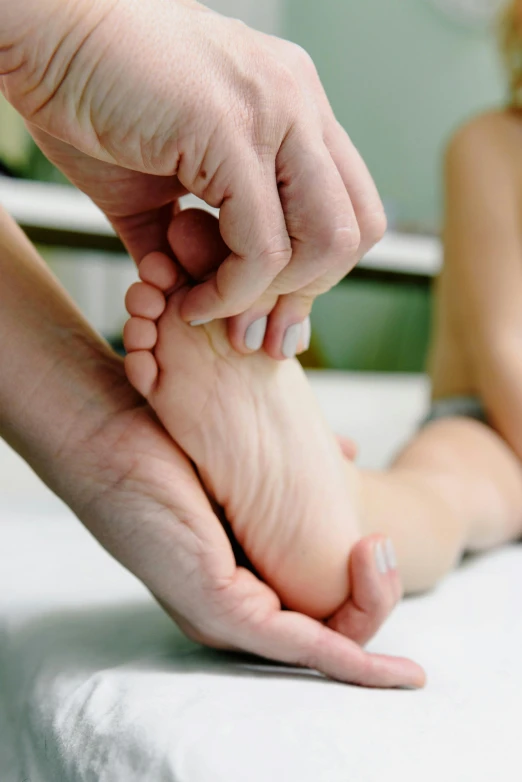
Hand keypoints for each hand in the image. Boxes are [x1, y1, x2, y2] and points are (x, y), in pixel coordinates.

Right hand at [2, 0, 384, 357]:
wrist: (40, 38)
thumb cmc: (94, 101)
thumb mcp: (161, 185)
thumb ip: (197, 240)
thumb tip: (208, 299)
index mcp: (294, 108)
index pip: (351, 209)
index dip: (319, 277)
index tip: (270, 318)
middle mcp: (298, 102)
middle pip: (356, 230)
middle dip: (306, 296)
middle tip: (251, 328)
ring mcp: (272, 109)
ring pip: (324, 241)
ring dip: (268, 299)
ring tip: (211, 310)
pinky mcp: (230, 130)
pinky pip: (260, 246)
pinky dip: (230, 294)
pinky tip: (192, 300)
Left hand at [72, 398, 422, 687]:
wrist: (106, 426)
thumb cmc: (172, 437)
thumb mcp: (256, 463)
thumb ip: (301, 469)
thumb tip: (349, 449)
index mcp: (239, 576)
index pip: (319, 605)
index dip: (364, 588)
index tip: (382, 544)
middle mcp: (230, 606)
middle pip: (327, 630)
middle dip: (373, 598)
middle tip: (382, 544)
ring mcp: (222, 613)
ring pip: (323, 643)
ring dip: (370, 610)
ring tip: (383, 558)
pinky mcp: (217, 607)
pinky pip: (300, 647)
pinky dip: (350, 659)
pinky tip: (391, 666)